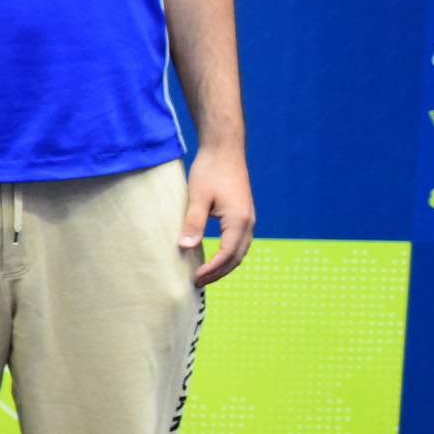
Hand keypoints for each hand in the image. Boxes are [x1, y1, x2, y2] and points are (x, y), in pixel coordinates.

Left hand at [182, 143, 254, 285]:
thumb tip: (185, 247)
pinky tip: (213, 257)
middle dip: (218, 273)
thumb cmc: (210, 170)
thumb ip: (193, 223)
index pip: (227, 255)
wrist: (224, 149)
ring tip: (204, 275)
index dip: (211, 270)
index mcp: (239, 221)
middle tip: (197, 283)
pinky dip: (228, 255)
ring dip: (224, 266)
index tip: (194, 279)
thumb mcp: (197, 197)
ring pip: (240, 251)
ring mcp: (248, 218)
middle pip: (236, 257)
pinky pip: (239, 242)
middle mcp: (248, 222)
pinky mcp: (243, 214)